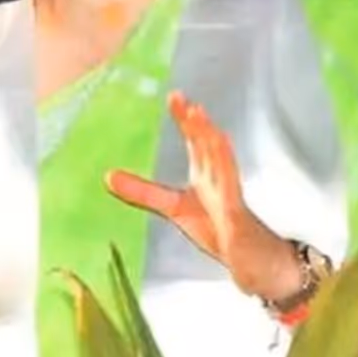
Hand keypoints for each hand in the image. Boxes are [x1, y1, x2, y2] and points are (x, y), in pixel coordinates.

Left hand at [105, 91, 300, 302]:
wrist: (250, 260)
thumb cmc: (217, 228)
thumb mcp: (174, 207)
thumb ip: (143, 192)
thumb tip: (107, 175)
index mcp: (205, 173)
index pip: (196, 141)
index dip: (186, 118)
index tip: (175, 96)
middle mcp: (219, 180)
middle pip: (210, 148)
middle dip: (201, 127)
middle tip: (189, 106)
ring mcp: (231, 200)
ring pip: (225, 169)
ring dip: (217, 148)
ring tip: (207, 129)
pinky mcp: (238, 224)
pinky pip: (235, 205)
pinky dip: (230, 189)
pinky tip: (226, 187)